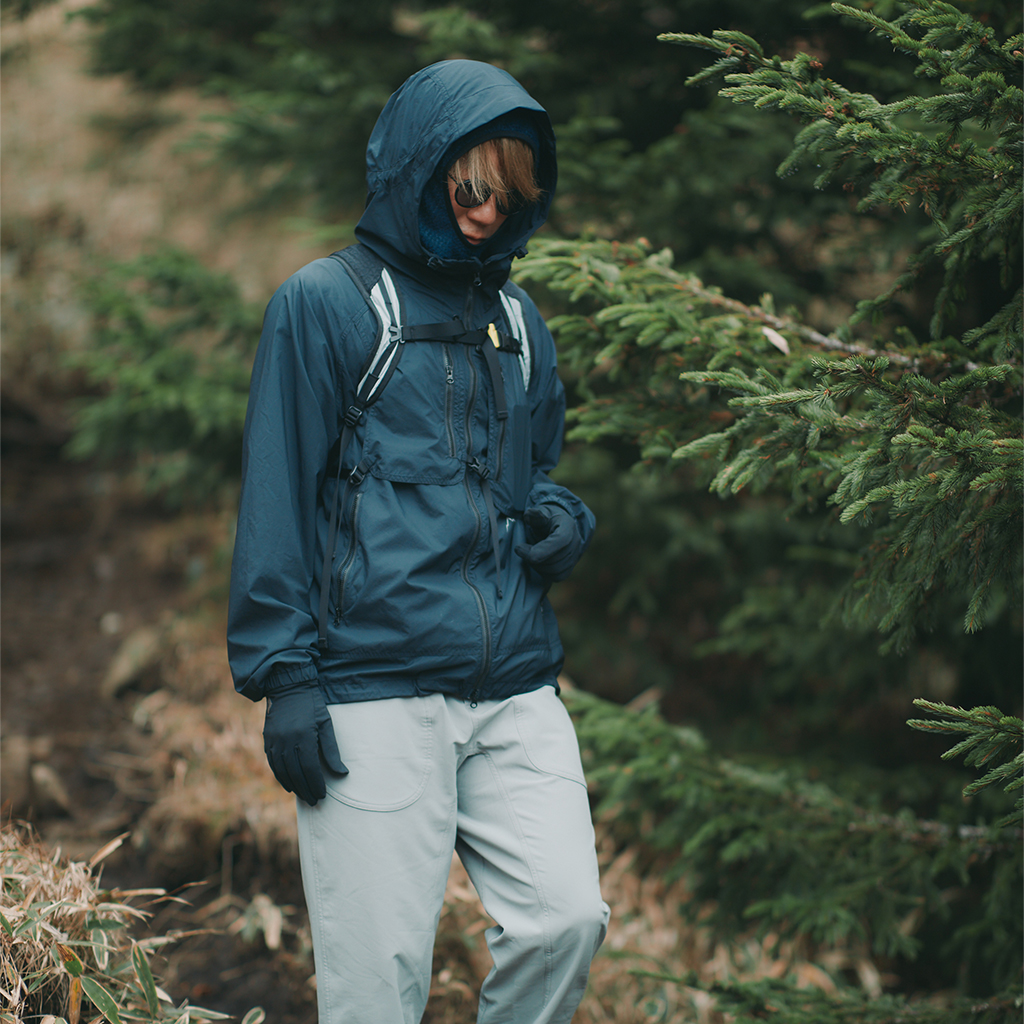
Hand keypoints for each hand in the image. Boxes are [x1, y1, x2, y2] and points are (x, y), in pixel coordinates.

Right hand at [263, 684, 347, 805]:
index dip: (316, 784)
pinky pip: (273, 764)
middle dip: (306, 789)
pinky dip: (281, 777)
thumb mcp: (326, 724)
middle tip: (314, 801)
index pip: (310, 768)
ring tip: (303, 796)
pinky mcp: (267, 740)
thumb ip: (332, 751)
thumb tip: (342, 773)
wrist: (289, 687)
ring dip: (293, 786)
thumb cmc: (312, 705)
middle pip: (296, 773)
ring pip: (282, 771)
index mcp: (304, 737)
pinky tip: (289, 785)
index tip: (323, 795)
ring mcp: (274, 741)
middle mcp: (286, 741)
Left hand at [514, 504, 582, 581]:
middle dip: (533, 558)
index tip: (519, 548)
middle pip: (555, 559)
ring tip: (529, 554)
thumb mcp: (541, 512)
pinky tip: (537, 562)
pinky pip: (557, 576)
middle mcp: (575, 543)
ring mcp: (574, 557)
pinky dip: (543, 572)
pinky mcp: (570, 568)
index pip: (560, 541)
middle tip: (520, 549)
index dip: (540, 549)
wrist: (560, 526)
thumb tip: (531, 514)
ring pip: (555, 570)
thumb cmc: (548, 519)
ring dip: (536, 565)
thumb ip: (535, 514)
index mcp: (568, 527)